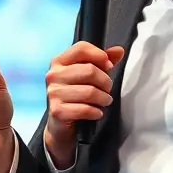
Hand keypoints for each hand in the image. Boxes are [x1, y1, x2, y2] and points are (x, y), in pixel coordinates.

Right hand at [43, 42, 123, 166]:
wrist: (60, 124)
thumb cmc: (75, 96)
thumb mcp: (87, 76)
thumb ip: (102, 61)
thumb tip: (119, 51)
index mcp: (59, 62)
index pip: (81, 48)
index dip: (100, 55)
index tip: (108, 66)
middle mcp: (54, 75)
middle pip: (89, 70)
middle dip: (105, 82)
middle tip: (107, 90)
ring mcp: (53, 93)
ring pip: (90, 91)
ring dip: (103, 99)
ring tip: (104, 101)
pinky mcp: (57, 111)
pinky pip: (85, 109)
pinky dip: (96, 112)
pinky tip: (96, 112)